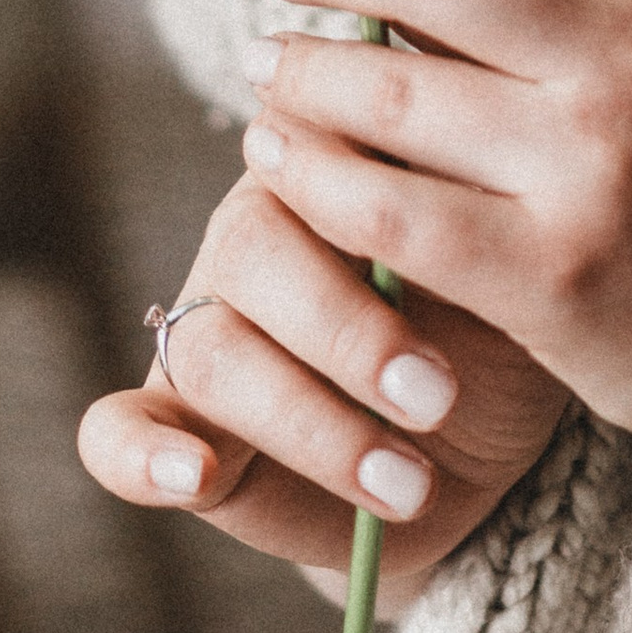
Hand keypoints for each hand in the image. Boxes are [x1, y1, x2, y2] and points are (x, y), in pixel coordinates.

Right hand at [76, 162, 572, 599]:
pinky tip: (192, 479)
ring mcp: (204, 322)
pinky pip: (115, 431)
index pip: (308, 148)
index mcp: (331, 160)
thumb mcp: (516, 265)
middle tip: (439, 396)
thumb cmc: (509, 324)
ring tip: (406, 483)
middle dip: (349, 333)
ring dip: (308, 423)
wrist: (489, 441)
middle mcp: (256, 229)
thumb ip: (472, 209)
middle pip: (254, 250)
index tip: (462, 271)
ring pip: (210, 350)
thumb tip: (459, 162)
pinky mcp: (177, 424)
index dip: (371, 205)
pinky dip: (139, 455)